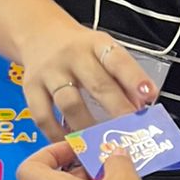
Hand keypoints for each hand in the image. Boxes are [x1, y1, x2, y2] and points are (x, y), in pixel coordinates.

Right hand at [21, 23, 157, 141]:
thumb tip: (142, 106)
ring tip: (101, 142)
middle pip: (96, 84)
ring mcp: (49, 72)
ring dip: (87, 126)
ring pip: (69, 103)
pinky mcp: (30, 88)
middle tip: (131, 130)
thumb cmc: (80, 50)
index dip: (134, 78)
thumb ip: (122, 76)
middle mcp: (72, 56)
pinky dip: (56, 134)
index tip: (149, 96)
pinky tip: (70, 144)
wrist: (39, 35)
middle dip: (117, 109)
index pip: (117, 60)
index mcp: (96, 44)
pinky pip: (43, 116)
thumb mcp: (104, 52)